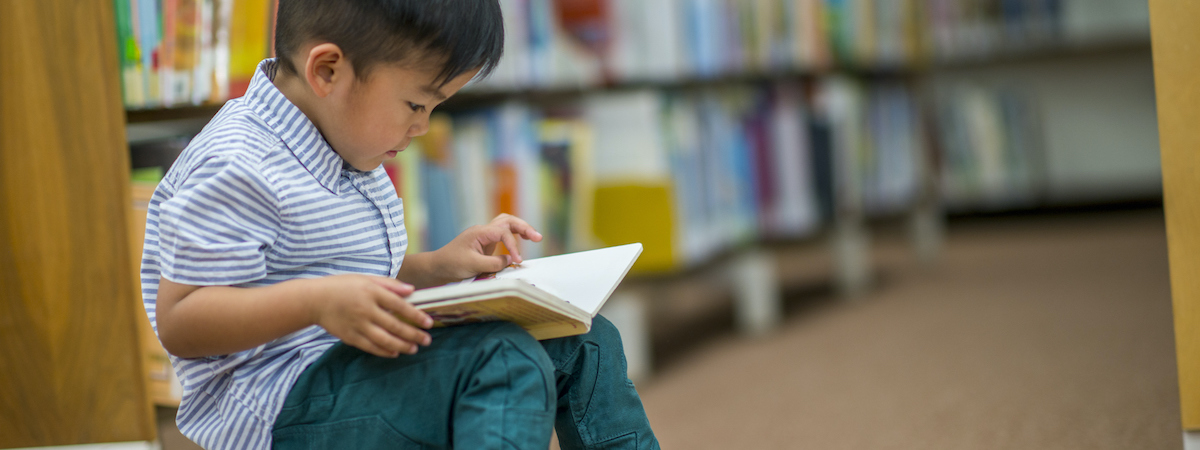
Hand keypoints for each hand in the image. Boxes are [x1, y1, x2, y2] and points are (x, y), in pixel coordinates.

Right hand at [307, 275, 432, 356]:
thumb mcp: (366, 278)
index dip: (416, 315)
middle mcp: (365, 309)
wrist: (315, 300)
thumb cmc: (343, 286)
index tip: (428, 323)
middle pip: (395, 325)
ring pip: (384, 340)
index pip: (399, 305)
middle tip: (427, 340)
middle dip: (413, 334)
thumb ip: (390, 284)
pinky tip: (395, 353)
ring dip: (402, 346)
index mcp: (371, 292)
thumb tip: (412, 290)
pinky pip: (370, 347)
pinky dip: (384, 351)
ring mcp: (357, 325)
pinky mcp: (349, 337)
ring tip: (414, 349)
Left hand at [434, 213, 543, 279]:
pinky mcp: (485, 245)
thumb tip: (510, 260)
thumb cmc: (451, 264)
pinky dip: (513, 237)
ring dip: (520, 229)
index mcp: (479, 232)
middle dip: (524, 227)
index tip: (518, 261)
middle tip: (538, 237)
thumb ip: (494, 263)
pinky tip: (520, 243)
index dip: (514, 246)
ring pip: (506, 225)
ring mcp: (484, 237)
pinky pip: (502, 236)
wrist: (437, 267)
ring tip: (534, 237)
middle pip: (508, 221)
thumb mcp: (473, 265)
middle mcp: (483, 231)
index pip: (503, 233)